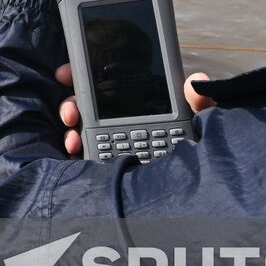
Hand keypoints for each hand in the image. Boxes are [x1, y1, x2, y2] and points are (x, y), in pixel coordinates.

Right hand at [56, 67, 213, 155]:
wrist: (195, 192)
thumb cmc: (198, 152)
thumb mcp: (202, 123)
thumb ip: (199, 101)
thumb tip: (195, 82)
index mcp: (142, 103)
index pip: (109, 81)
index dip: (85, 74)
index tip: (64, 74)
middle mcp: (124, 120)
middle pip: (88, 104)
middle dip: (71, 104)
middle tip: (72, 113)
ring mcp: (115, 143)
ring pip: (82, 128)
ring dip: (71, 129)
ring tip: (74, 135)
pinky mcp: (109, 165)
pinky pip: (85, 154)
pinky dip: (75, 149)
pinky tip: (76, 148)